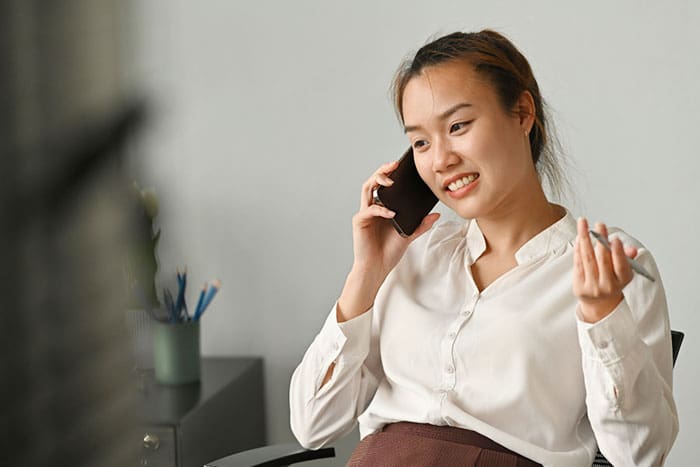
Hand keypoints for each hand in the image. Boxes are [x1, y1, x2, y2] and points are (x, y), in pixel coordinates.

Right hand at [338, 161, 439, 320]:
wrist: (377, 268)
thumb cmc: (389, 252)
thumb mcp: (409, 235)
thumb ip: (421, 224)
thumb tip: (435, 214)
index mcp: (382, 208)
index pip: (384, 185)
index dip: (390, 173)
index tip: (401, 165)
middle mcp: (371, 207)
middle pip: (373, 181)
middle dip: (382, 171)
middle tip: (394, 165)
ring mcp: (364, 213)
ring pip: (366, 189)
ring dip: (377, 181)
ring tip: (390, 180)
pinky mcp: (360, 222)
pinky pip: (369, 210)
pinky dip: (381, 209)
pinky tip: (391, 212)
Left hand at [573, 218, 637, 322]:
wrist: (599, 302)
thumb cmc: (612, 281)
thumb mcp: (623, 272)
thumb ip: (626, 259)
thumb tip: (632, 250)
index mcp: (622, 281)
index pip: (621, 266)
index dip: (618, 252)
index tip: (615, 239)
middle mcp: (608, 286)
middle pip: (603, 260)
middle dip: (600, 240)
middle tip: (599, 225)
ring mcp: (592, 287)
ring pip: (588, 259)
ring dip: (585, 239)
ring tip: (583, 224)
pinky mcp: (579, 287)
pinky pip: (578, 264)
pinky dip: (578, 249)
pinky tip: (579, 237)